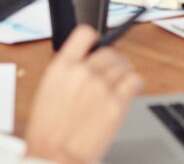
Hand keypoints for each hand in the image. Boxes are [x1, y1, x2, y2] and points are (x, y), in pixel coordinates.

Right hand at [25, 24, 142, 163]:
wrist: (56, 153)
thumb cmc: (48, 127)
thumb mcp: (49, 86)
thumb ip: (68, 70)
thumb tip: (84, 63)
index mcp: (63, 65)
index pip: (85, 33)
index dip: (93, 37)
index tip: (97, 43)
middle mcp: (84, 72)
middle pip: (108, 51)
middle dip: (112, 59)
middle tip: (112, 68)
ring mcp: (101, 87)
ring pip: (123, 65)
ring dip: (123, 70)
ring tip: (120, 80)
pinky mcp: (116, 105)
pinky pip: (134, 81)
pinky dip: (135, 82)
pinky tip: (130, 87)